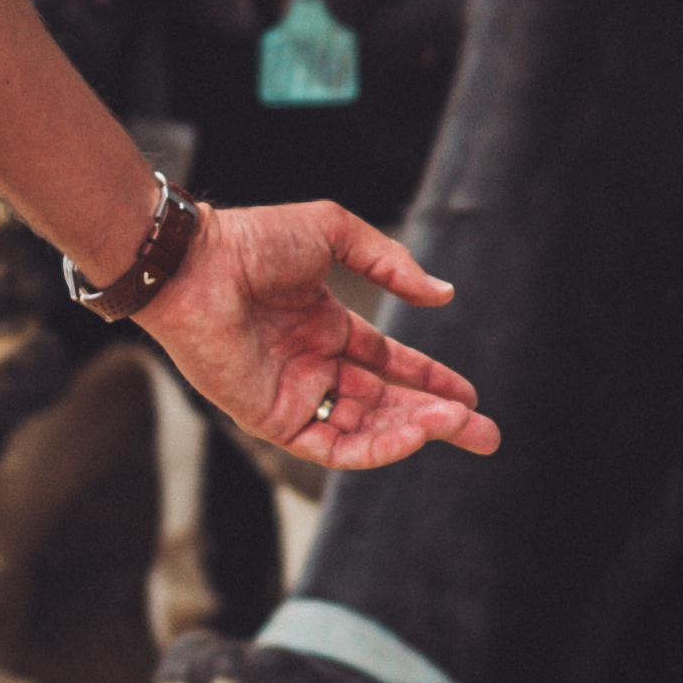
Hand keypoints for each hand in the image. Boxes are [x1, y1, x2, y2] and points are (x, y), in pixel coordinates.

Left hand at [139, 201, 499, 471]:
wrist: (198, 266)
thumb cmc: (255, 242)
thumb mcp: (334, 234)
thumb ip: (390, 264)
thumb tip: (442, 295)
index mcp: (324, 327)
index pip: (388, 364)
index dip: (430, 379)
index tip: (469, 395)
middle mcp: (312, 366)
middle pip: (386, 404)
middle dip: (437, 420)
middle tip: (484, 433)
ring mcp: (294, 396)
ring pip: (366, 428)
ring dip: (413, 431)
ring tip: (454, 424)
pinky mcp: (274, 421)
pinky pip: (333, 448)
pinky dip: (376, 448)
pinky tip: (412, 435)